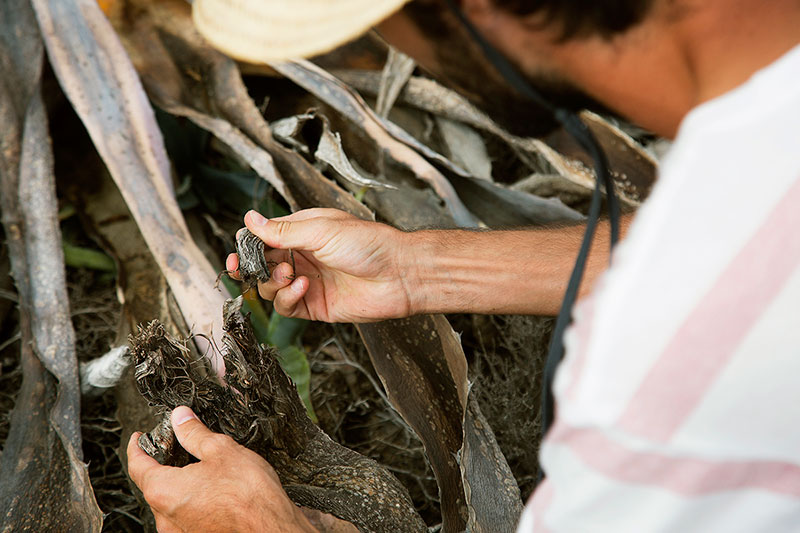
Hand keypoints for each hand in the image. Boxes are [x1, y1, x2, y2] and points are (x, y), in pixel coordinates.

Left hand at [127, 406, 316, 532]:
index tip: (139, 438)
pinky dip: (189, 500)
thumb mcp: (220, 449)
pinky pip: (183, 515)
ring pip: (168, 503)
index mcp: (164, 491)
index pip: (137, 465)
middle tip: (173, 446)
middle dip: (160, 464)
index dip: (137, 447)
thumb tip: (180, 418)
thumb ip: (194, 433)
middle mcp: (166, 517)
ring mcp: (181, 531)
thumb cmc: (249, 494)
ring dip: (176, 484)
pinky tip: (209, 490)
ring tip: (196, 468)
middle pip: (152, 485)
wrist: (272, 527)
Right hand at [226, 208, 413, 321]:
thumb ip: (283, 231)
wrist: (400, 275)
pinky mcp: (315, 306)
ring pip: (271, 287)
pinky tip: (303, 287)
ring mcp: (309, 282)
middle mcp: (304, 257)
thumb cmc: (369, 244)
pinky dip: (287, 298)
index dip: (248, 245)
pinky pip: (287, 306)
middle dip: (251, 266)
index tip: (237, 251)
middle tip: (242, 267)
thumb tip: (250, 219)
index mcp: (304, 232)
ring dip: (273, 281)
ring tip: (291, 274)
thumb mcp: (321, 229)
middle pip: (263, 264)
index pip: (265, 238)